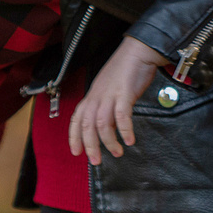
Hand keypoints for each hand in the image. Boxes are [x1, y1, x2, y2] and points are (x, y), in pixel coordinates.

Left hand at [68, 36, 168, 165]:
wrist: (138, 51)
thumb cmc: (126, 71)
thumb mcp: (110, 90)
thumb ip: (107, 107)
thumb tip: (109, 127)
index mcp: (92, 96)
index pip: (77, 119)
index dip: (74, 137)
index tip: (76, 152)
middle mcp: (97, 96)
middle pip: (87, 125)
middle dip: (90, 146)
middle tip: (96, 161)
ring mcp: (109, 94)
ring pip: (102, 123)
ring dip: (109, 142)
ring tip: (118, 153)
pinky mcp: (124, 92)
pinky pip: (121, 115)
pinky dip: (124, 130)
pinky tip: (130, 140)